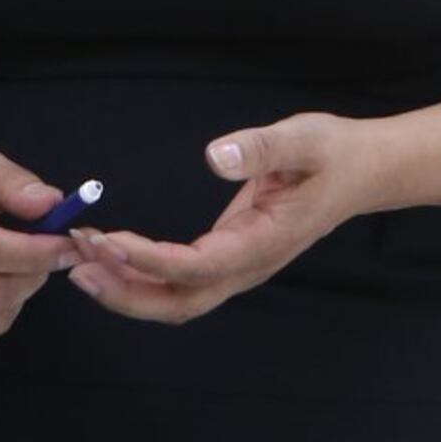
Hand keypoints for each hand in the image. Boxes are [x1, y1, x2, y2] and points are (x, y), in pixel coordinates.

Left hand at [64, 114, 385, 325]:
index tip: (110, 240)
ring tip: (80, 263)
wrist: (364, 172)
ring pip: (177, 300)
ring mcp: (239, 267)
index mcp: (264, 243)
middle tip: (77, 262)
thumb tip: (216, 156)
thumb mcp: (305, 139)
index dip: (151, 261)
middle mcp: (248, 266)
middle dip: (125, 292)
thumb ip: (263, 148)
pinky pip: (180, 282)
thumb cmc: (335, 154)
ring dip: (127, 289)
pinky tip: (111, 255)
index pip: (198, 267)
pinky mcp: (230, 257)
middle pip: (180, 303)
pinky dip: (141, 277)